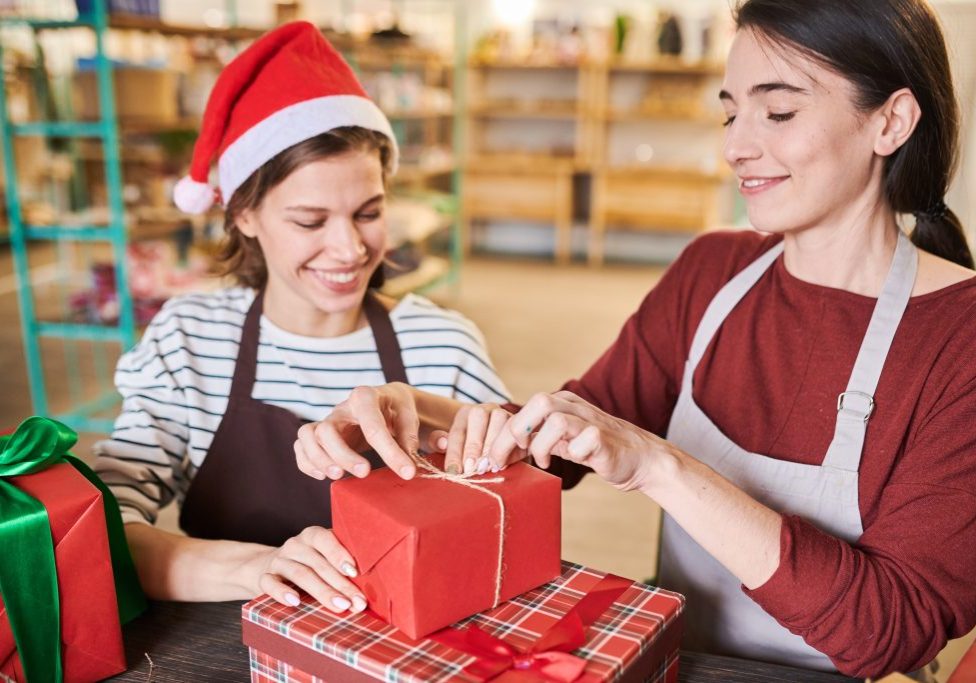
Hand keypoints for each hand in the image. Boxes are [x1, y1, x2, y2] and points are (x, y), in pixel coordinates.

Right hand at [248, 526, 366, 612]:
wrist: (266, 567)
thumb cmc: (309, 564)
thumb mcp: (324, 557)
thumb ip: (342, 562)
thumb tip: (375, 580)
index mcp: (312, 535)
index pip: (325, 539)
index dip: (339, 554)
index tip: (355, 572)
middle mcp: (295, 545)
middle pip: (319, 563)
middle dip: (340, 584)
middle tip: (357, 602)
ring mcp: (279, 561)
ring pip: (300, 574)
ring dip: (322, 591)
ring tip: (339, 606)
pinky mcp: (264, 577)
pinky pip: (270, 583)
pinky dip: (282, 592)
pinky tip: (295, 602)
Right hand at [295, 382, 419, 480]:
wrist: (385, 404)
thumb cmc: (396, 409)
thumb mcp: (408, 415)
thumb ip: (409, 435)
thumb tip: (408, 460)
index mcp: (364, 397)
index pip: (372, 425)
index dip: (390, 451)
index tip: (407, 472)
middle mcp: (341, 408)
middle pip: (328, 430)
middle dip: (344, 455)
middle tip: (365, 473)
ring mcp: (327, 422)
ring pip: (308, 436)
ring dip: (319, 459)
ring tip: (338, 476)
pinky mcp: (320, 436)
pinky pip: (301, 447)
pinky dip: (307, 463)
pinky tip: (323, 476)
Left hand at [429, 403, 525, 474]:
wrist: (505, 453)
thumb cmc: (472, 452)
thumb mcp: (453, 447)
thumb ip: (441, 442)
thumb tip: (441, 443)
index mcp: (467, 413)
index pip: (458, 429)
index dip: (454, 452)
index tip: (454, 471)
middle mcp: (487, 409)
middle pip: (478, 416)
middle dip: (474, 445)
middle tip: (472, 469)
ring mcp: (507, 414)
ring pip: (500, 420)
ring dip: (493, 446)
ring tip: (488, 467)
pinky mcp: (523, 426)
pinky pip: (520, 431)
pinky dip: (512, 449)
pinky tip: (504, 464)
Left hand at [487, 390, 666, 490]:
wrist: (641, 459)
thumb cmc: (597, 451)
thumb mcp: (562, 442)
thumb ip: (537, 441)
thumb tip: (502, 452)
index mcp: (561, 404)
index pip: (523, 411)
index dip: (502, 435)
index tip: (491, 459)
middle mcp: (574, 407)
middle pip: (537, 403)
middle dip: (514, 433)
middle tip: (505, 459)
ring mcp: (591, 421)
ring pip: (556, 419)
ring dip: (540, 444)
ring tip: (543, 461)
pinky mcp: (604, 438)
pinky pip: (583, 439)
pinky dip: (572, 452)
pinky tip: (572, 460)